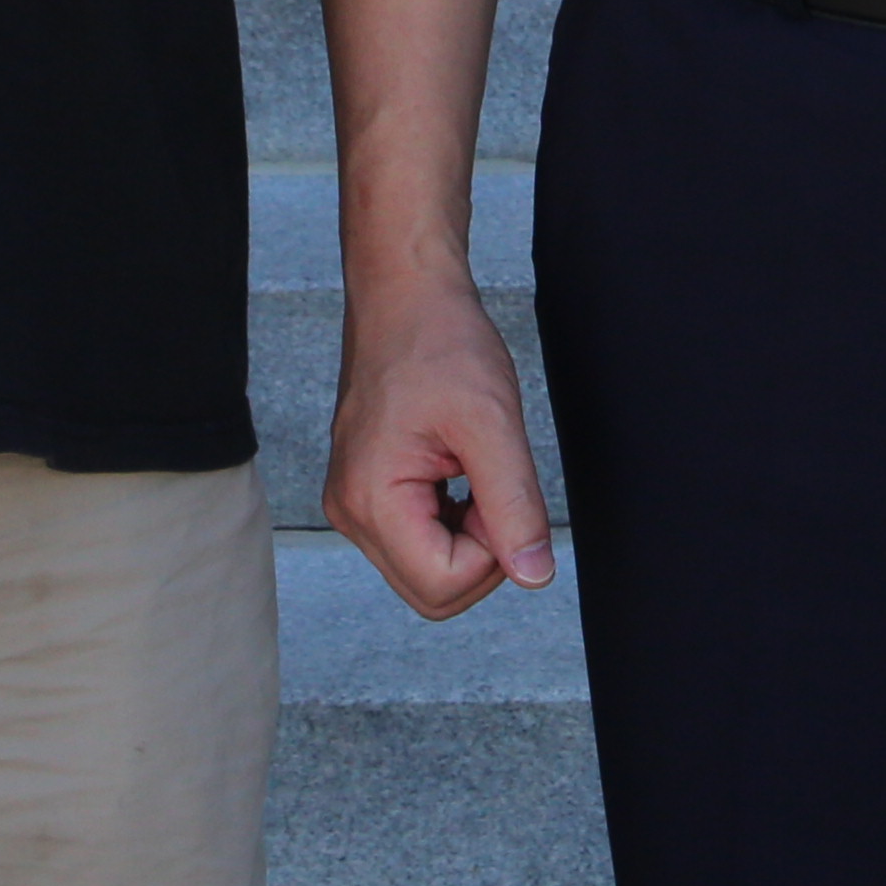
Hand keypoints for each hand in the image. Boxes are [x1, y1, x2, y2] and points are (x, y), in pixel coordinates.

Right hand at [324, 274, 558, 618]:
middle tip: (493, 482)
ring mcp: (355, 503)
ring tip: (473, 465)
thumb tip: (534, 576)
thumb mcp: (492, 421)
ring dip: (468, 534)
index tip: (500, 488)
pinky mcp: (368, 491)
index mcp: (371, 499)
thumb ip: (514, 505)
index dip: (493, 552)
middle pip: (432, 590)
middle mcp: (350, 511)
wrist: (406, 294)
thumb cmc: (438, 340)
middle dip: (481, 553)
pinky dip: (453, 519)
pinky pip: (418, 539)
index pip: (444, 585)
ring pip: (427, 569)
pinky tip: (459, 469)